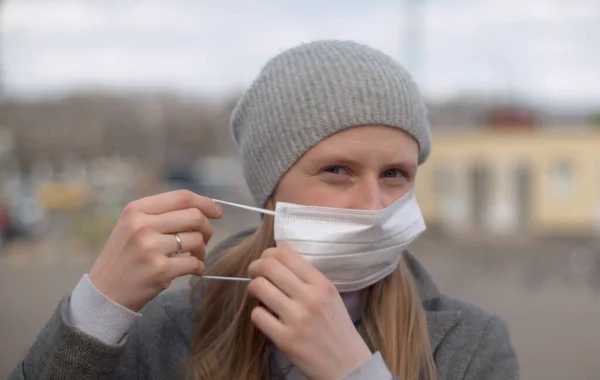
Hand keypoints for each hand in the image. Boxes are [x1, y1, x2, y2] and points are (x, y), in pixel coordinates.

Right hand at [89, 190, 221, 311]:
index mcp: (136, 210)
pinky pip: (195, 263)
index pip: (181, 197)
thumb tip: (203, 208)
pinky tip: (193, 270)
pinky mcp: (159, 270)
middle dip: (207, 228)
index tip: (217, 212)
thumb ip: (162, 214)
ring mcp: (150, 248)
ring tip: (194, 257)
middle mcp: (142, 225)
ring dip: (202, 250)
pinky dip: (199, 267)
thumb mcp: (132, 226)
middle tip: (203, 240)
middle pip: (194, 216)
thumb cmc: (125, 257)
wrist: (104, 294)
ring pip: (197, 239)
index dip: (205, 202)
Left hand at [247, 245, 371, 379]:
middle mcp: (309, 297)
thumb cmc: (336, 327)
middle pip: (268, 266)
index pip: (285, 253)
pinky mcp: (285, 339)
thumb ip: (307, 276)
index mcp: (321, 283)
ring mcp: (296, 319)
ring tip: (259, 295)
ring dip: (254, 288)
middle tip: (255, 274)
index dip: (268, 253)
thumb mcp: (330, 295)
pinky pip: (257, 315)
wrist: (347, 365)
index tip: (266, 261)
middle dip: (255, 267)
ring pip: (258, 287)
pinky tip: (266, 317)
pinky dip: (258, 313)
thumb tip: (279, 256)